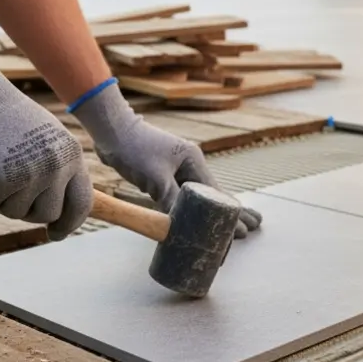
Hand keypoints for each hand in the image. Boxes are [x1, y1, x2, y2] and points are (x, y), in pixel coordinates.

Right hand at [0, 40, 92, 239]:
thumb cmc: (4, 115)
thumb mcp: (45, 138)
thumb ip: (57, 168)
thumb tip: (59, 209)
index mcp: (71, 155)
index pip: (82, 203)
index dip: (69, 223)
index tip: (56, 234)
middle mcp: (54, 168)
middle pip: (46, 214)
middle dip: (27, 211)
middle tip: (9, 191)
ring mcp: (26, 176)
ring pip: (14, 212)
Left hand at [72, 81, 261, 237]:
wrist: (111, 129)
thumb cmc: (132, 148)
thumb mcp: (154, 178)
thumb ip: (171, 200)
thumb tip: (182, 225)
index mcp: (194, 161)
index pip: (216, 195)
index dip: (228, 215)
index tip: (240, 232)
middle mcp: (191, 164)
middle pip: (215, 195)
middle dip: (232, 213)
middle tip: (251, 230)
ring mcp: (179, 168)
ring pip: (202, 196)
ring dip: (216, 212)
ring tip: (238, 225)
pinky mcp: (165, 173)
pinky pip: (186, 195)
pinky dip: (196, 208)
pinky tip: (202, 216)